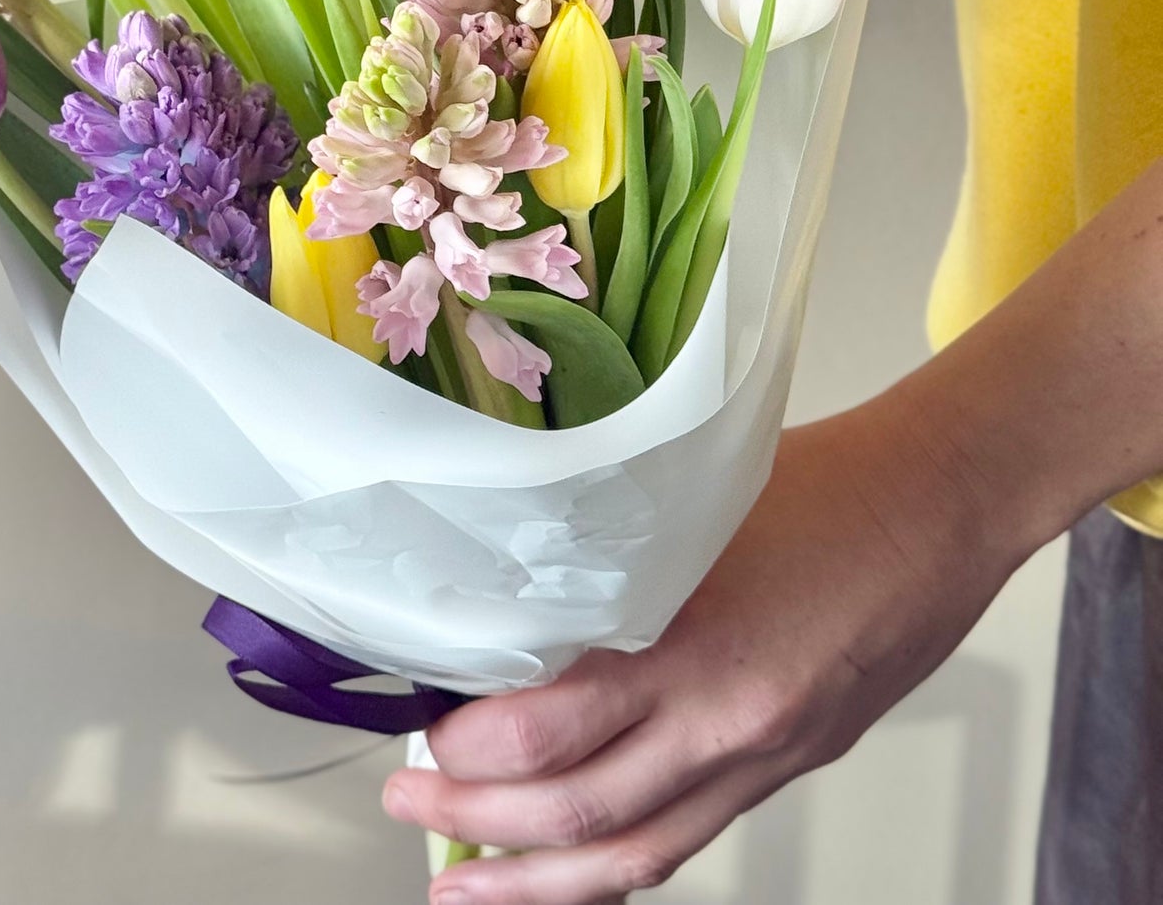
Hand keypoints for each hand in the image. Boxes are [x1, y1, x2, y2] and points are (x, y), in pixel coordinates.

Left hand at [382, 391, 1028, 900]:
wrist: (935, 508)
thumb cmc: (820, 482)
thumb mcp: (689, 498)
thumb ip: (608, 554)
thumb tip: (506, 590)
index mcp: (690, 640)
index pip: (551, 730)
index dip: (470, 750)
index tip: (418, 729)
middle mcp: (723, 718)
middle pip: (577, 812)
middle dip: (477, 828)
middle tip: (411, 805)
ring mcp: (756, 755)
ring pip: (631, 855)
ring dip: (536, 882)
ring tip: (465, 888)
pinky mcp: (782, 769)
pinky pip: (684, 842)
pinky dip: (613, 867)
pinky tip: (566, 869)